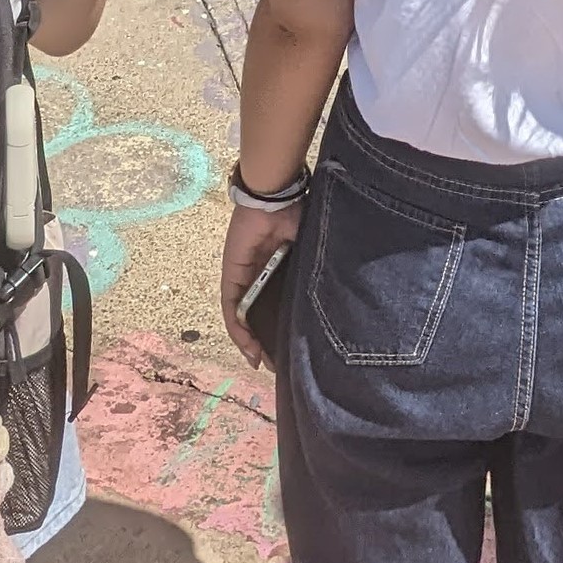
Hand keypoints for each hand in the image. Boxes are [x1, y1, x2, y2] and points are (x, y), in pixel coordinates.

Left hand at [218, 201, 300, 369]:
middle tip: (277, 365)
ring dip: (249, 342)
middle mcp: (261, 277)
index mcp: (281, 271)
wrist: (276, 197)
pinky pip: (231, 307)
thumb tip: (332, 302)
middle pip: (259, 316)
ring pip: (242, 317)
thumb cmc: (298, 217)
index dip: (283, 329)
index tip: (294, 352)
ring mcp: (244, 277)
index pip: (279, 306)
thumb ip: (312, 275)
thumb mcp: (310, 253)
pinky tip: (247, 347)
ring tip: (260, 362)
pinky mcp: (232, 275)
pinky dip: (237, 329)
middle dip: (265, 343)